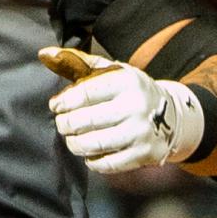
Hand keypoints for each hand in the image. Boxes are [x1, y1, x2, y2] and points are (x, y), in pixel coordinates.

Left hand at [41, 48, 181, 174]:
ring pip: (93, 144)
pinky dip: (93, 161)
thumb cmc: (130, 91)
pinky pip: (107, 164)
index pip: (85, 92)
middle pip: (85, 120)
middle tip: (62, 124)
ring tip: (72, 139)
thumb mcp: (112, 71)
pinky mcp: (144, 154)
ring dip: (75, 144)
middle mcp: (136, 106)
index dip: (64, 101)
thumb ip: (78, 62)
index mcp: (127, 81)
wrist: (172, 116)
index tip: (56, 106)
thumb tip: (44, 53)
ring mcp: (141, 132)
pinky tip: (91, 153)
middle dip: (66, 124)